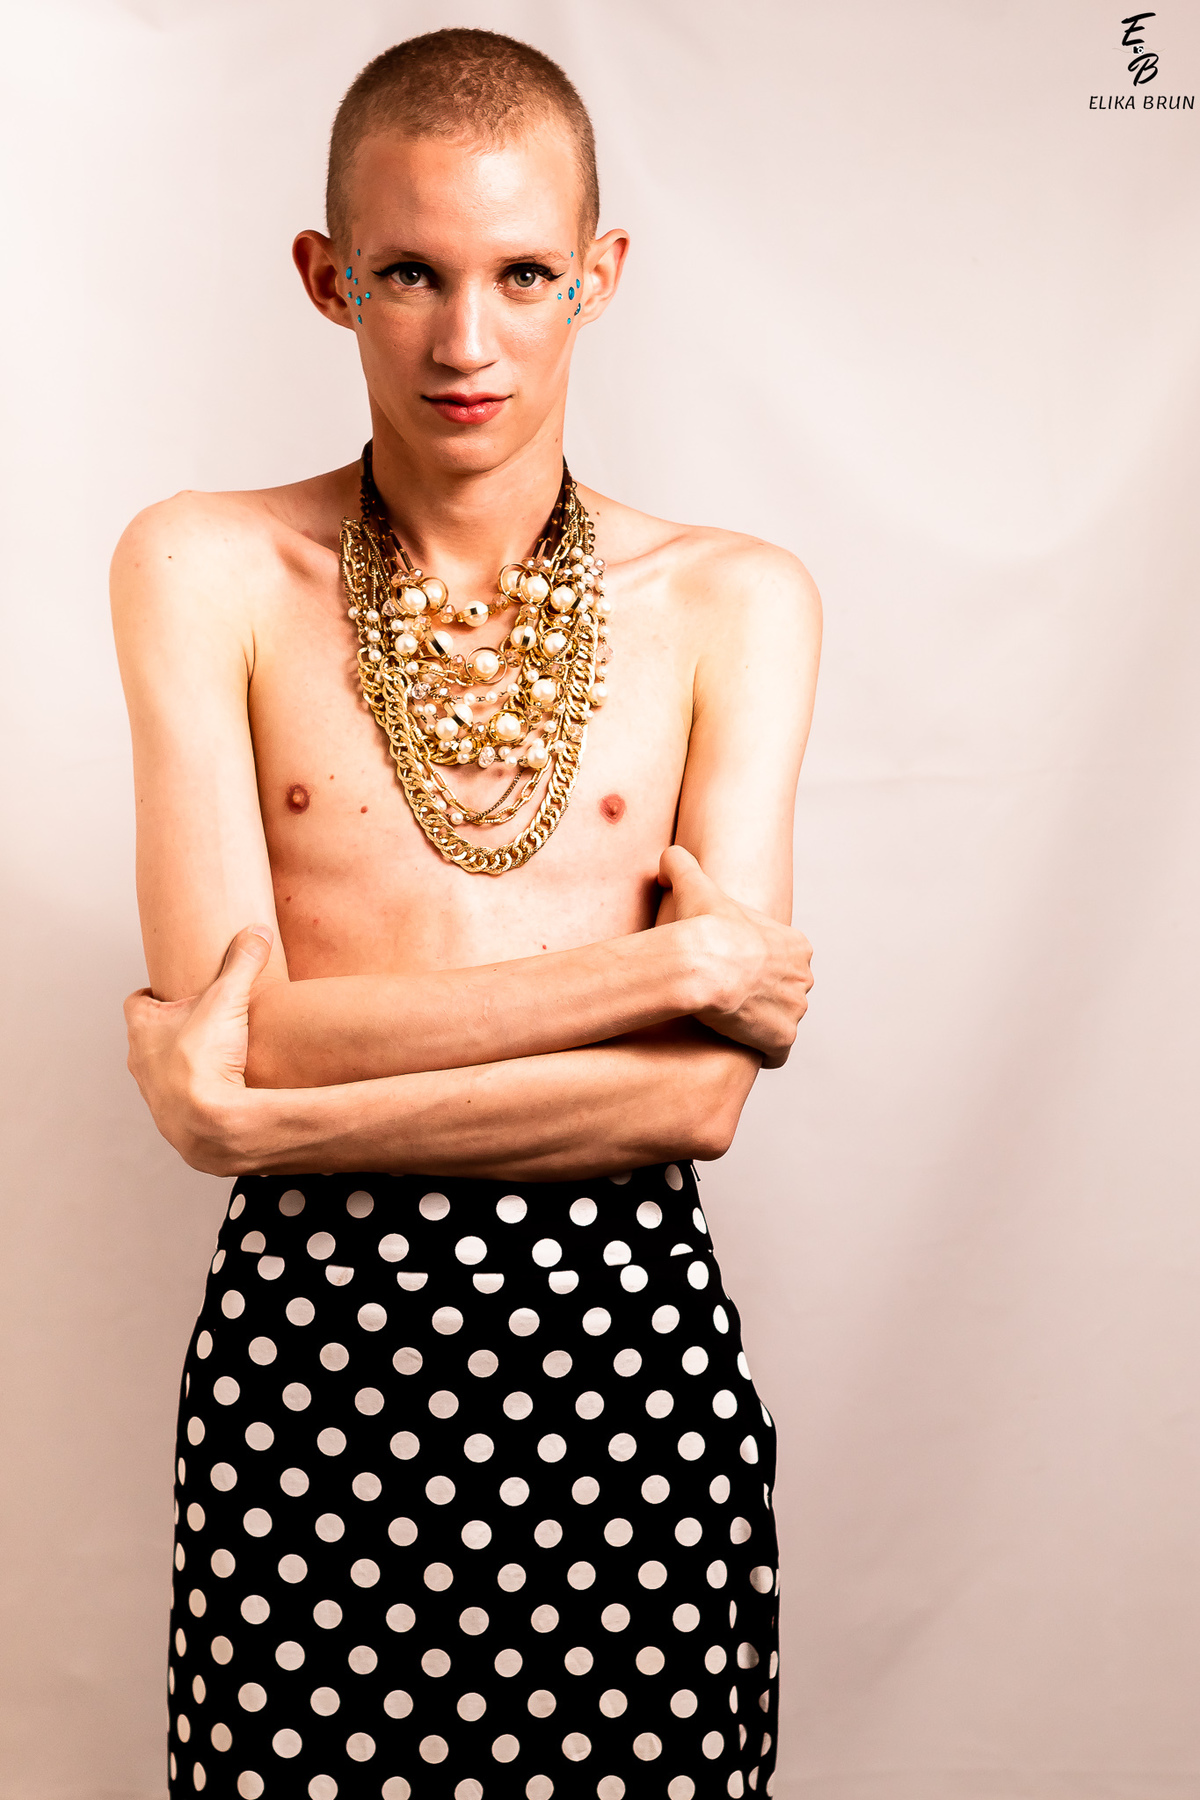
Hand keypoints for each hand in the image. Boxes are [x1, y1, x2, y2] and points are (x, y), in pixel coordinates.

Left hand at [124, 926, 273, 1172]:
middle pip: (148, 1037)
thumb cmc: (204, 1059)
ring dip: (180, 1063)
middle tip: (200, 1020)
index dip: (154, 994)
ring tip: (212, 1057)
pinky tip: (220, 1089)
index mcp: (143, 1028)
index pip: (137, 1002)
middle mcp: (140, 1061)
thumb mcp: (227, 1000)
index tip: (174, 990)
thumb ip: (242, 963)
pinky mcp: (171, 1118)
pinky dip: (194, 1093)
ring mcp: (153, 1093)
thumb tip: (258, 932)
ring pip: (161, 1070)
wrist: (206, 1121)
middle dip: (171, 1028)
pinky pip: (178, 1100)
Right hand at [658, 847, 812, 1067]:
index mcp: (795, 945)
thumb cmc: (702, 926)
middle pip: (785, 991)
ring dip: (760, 1024)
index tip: (731, 968)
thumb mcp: (693, 884)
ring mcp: (796, 1011)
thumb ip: (681, 865)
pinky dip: (762, 1051)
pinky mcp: (782, 1040)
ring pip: (780, 1021)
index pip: (782, 959)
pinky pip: (776, 1052)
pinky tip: (738, 1045)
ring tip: (728, 1021)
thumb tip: (667, 857)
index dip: (756, 965)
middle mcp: (804, 978)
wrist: (701, 967)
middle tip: (727, 997)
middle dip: (763, 996)